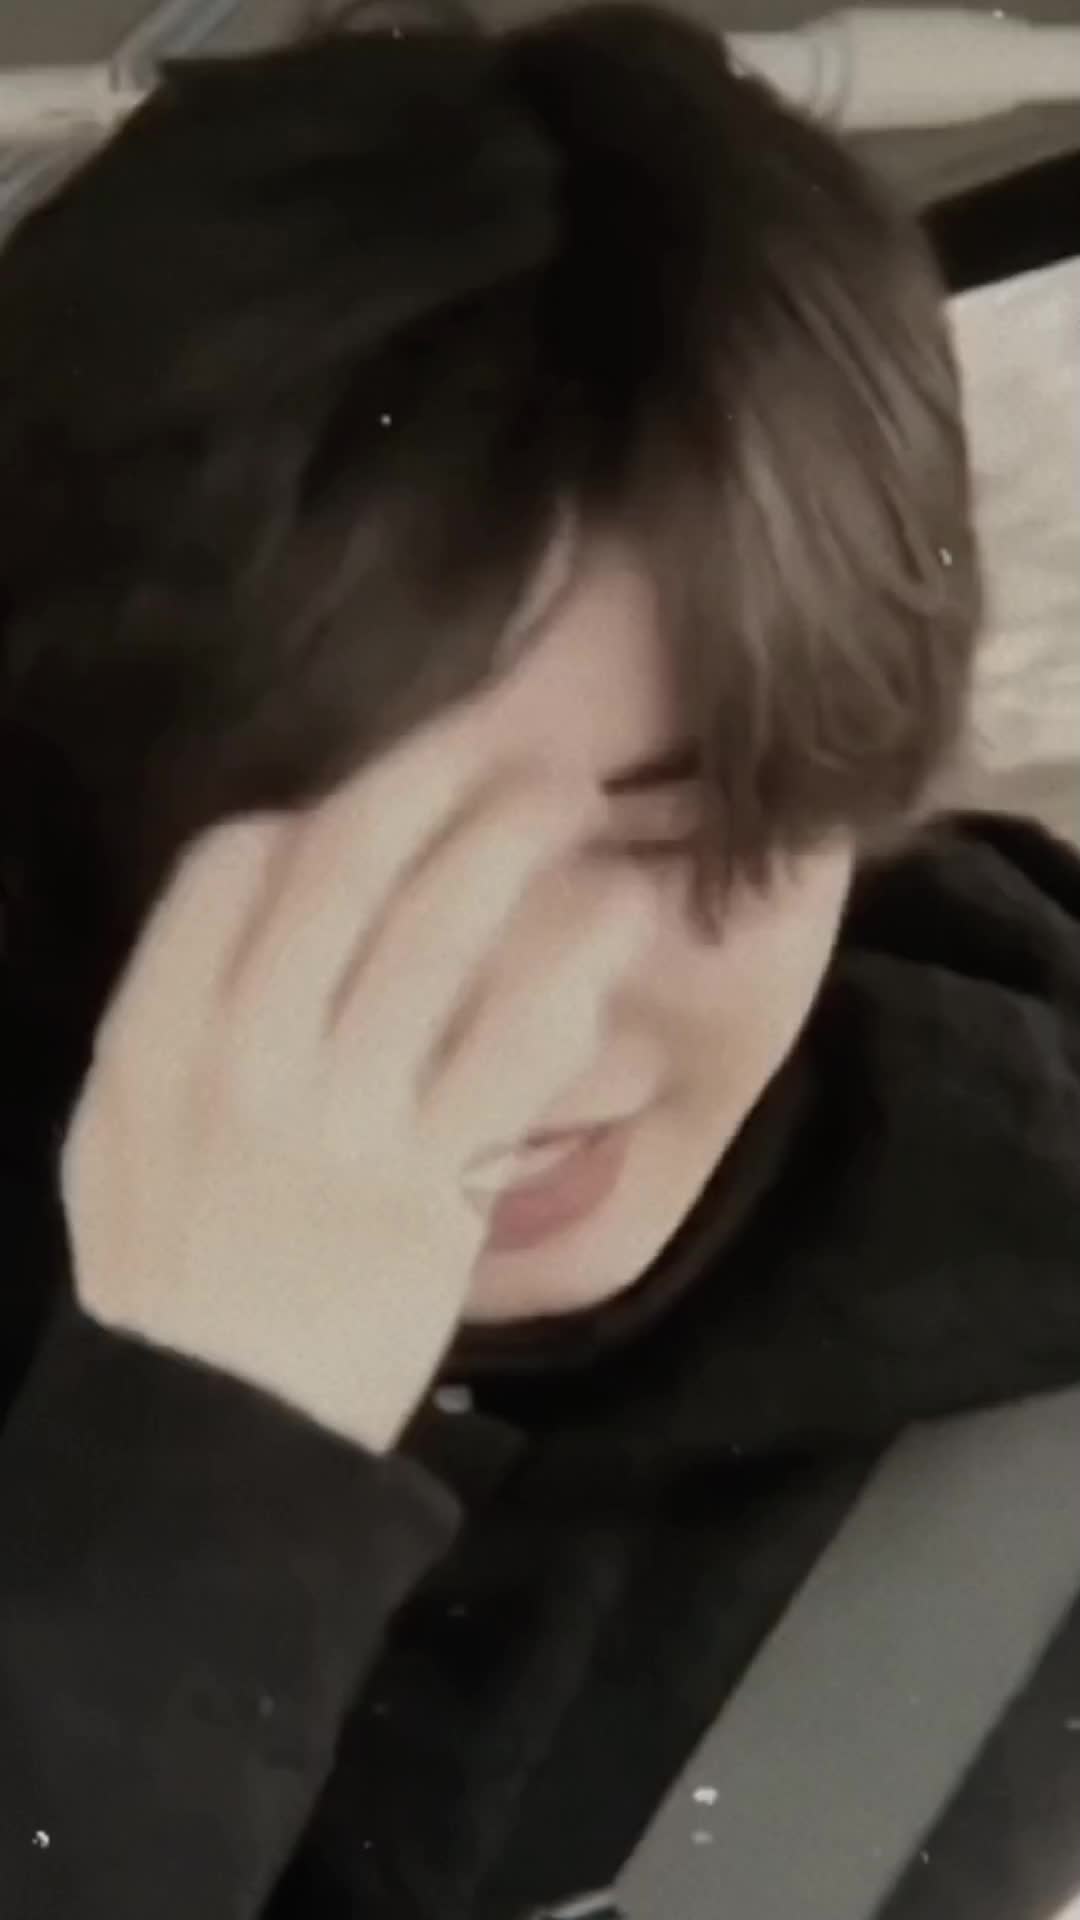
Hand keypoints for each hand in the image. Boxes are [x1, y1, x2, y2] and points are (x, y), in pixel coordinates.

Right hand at [60, 697, 655, 1451]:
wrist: (210, 1441)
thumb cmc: (168, 1283)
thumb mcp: (117, 1140)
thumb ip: (180, 1012)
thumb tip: (270, 890)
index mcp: (153, 1039)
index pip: (229, 869)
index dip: (313, 810)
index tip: (376, 800)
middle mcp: (243, 1058)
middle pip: (345, 872)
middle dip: (433, 782)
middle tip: (508, 740)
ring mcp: (341, 1121)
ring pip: (436, 941)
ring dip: (512, 848)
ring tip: (574, 798)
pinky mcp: (430, 1188)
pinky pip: (508, 1053)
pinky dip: (565, 973)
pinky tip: (611, 922)